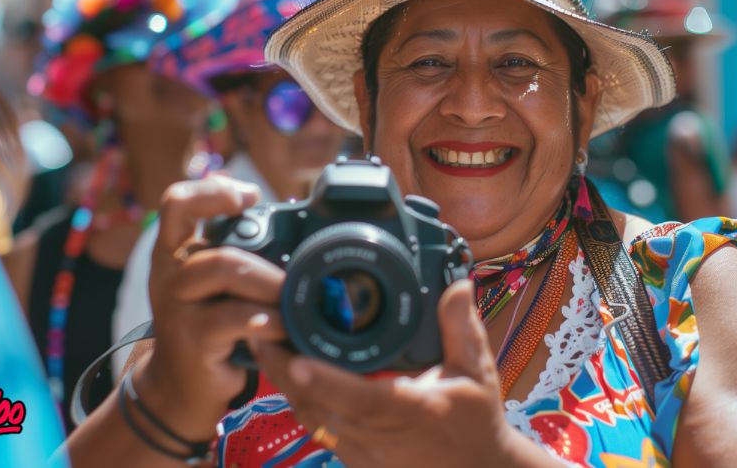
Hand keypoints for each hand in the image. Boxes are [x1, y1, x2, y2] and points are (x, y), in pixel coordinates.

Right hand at [136, 175, 286, 440]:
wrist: (180, 388)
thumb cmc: (211, 329)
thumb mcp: (216, 287)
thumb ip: (237, 256)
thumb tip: (294, 228)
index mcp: (174, 251)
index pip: (177, 202)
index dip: (213, 191)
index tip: (251, 196)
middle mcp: (169, 273)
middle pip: (218, 245)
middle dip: (266, 262)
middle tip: (293, 280)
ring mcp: (176, 307)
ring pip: (224, 269)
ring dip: (269, 284)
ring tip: (291, 301)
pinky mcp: (191, 339)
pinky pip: (236, 317)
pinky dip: (268, 319)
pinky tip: (281, 327)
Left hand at [253, 279, 542, 466]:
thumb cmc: (474, 423)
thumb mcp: (475, 374)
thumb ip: (461, 329)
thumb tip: (458, 285)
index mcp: (408, 412)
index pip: (360, 397)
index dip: (325, 380)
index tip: (295, 358)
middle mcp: (377, 436)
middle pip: (318, 405)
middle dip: (284, 370)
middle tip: (261, 330)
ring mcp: (361, 451)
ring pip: (310, 418)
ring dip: (283, 383)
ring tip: (263, 342)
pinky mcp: (352, 457)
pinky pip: (315, 427)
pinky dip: (297, 398)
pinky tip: (283, 370)